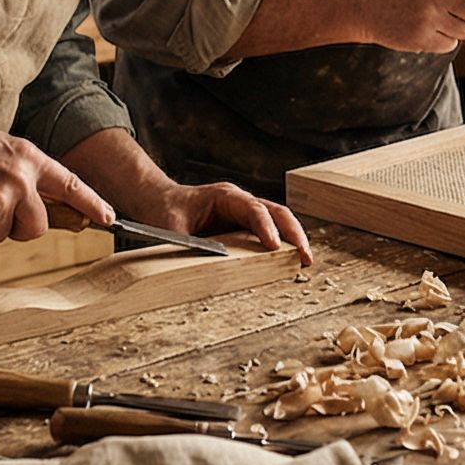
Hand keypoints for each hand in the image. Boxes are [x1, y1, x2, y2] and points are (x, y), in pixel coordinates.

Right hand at [0, 109, 112, 242]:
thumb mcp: (4, 149)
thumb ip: (27, 173)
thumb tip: (46, 203)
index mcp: (30, 158)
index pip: (72, 185)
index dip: (93, 204)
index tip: (110, 218)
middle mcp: (20, 181)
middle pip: (39, 226)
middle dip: (22, 226)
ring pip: (7, 234)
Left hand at [123, 180, 313, 265]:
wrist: (159, 201)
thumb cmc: (165, 212)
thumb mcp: (172, 230)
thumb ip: (190, 246)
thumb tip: (207, 267)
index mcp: (224, 197)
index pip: (253, 209)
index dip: (266, 227)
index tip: (274, 247)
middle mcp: (240, 201)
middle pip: (276, 212)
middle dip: (293, 233)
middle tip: (305, 256)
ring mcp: (244, 213)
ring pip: (278, 220)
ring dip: (293, 239)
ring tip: (304, 261)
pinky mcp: (244, 226)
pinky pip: (269, 231)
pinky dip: (283, 244)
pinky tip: (290, 260)